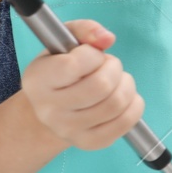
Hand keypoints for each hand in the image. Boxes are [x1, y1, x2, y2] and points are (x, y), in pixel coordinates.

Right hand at [20, 19, 145, 150]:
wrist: (52, 109)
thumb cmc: (61, 68)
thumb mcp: (65, 40)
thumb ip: (85, 30)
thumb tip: (107, 38)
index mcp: (37, 80)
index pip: (75, 64)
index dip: (92, 54)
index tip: (89, 55)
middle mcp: (48, 110)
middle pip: (101, 86)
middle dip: (114, 68)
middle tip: (108, 66)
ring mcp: (68, 130)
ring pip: (116, 103)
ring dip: (126, 84)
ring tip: (116, 80)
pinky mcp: (89, 143)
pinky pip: (125, 123)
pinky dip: (134, 105)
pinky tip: (124, 97)